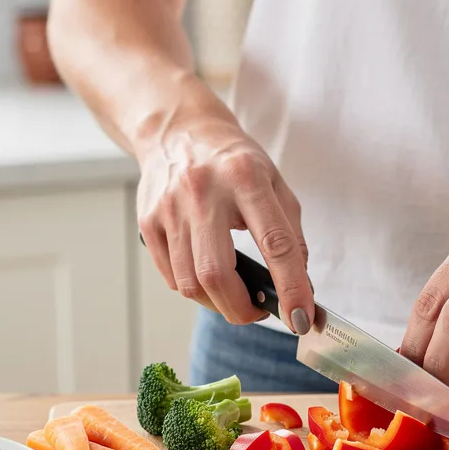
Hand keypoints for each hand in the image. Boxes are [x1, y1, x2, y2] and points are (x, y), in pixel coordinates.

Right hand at [136, 110, 312, 333]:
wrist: (178, 130)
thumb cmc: (233, 161)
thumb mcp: (274, 183)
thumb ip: (290, 233)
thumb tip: (300, 287)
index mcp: (246, 178)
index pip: (275, 244)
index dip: (291, 288)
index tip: (300, 320)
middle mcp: (203, 192)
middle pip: (217, 275)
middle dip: (242, 310)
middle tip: (258, 312)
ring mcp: (170, 208)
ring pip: (190, 284)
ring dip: (218, 304)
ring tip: (234, 296)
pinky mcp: (148, 222)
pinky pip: (172, 277)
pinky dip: (195, 289)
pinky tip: (208, 277)